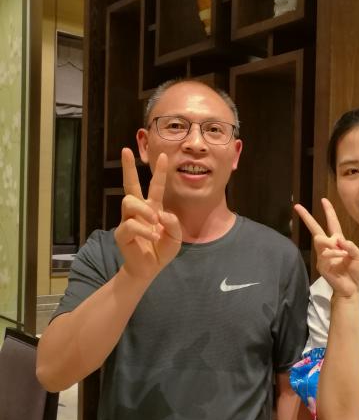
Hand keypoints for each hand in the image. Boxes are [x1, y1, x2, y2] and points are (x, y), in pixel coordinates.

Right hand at [114, 148, 181, 280]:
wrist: (150, 269)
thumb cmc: (161, 250)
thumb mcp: (175, 236)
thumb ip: (172, 223)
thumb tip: (159, 213)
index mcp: (152, 207)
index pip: (155, 185)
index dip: (159, 171)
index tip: (163, 155)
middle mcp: (138, 210)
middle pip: (129, 184)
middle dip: (127, 167)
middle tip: (125, 150)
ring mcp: (128, 220)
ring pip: (129, 202)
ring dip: (144, 210)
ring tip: (155, 221)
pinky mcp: (122, 233)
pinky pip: (131, 224)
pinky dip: (145, 231)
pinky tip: (153, 237)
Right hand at [294, 199, 358, 297]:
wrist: (351, 289)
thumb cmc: (355, 272)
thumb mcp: (358, 257)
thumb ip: (351, 247)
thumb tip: (338, 240)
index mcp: (338, 241)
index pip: (333, 223)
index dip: (329, 212)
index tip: (323, 200)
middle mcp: (329, 246)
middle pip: (315, 229)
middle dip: (307, 217)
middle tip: (297, 206)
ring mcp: (322, 255)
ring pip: (320, 240)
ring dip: (333, 247)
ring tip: (342, 255)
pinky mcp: (320, 264)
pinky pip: (325, 254)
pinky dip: (335, 256)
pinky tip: (340, 262)